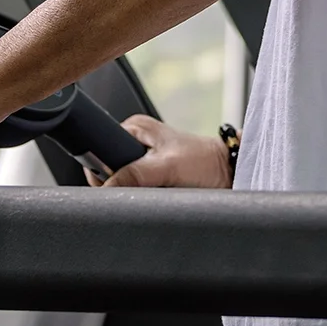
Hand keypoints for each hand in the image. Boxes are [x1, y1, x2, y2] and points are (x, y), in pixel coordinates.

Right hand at [92, 115, 232, 187]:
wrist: (228, 175)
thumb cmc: (205, 162)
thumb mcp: (168, 166)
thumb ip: (136, 174)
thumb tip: (107, 187)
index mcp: (134, 129)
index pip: (98, 149)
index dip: (100, 170)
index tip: (111, 183)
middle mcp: (136, 141)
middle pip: (107, 169)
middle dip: (116, 184)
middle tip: (139, 189)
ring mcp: (142, 160)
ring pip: (120, 183)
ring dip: (130, 192)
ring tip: (151, 192)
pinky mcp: (150, 176)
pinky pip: (134, 190)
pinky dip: (140, 196)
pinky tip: (154, 197)